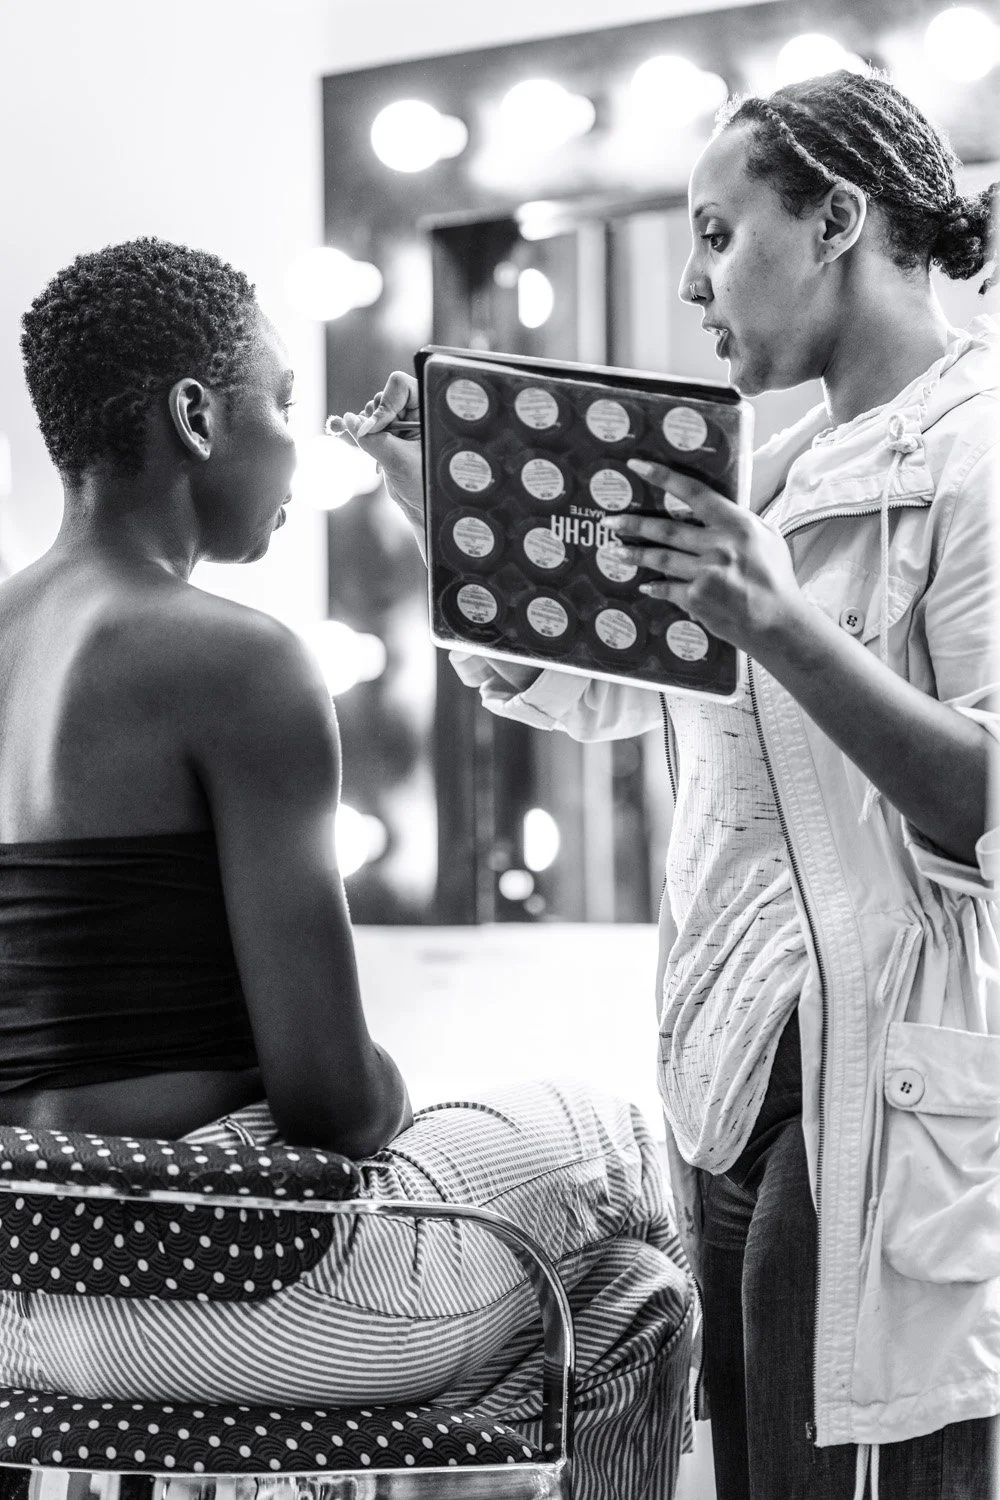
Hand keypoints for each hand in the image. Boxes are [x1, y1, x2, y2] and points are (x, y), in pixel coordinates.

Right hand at [327, 372, 425, 553]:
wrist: (422, 505)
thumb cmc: (422, 484)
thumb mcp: (396, 460)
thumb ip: (371, 439)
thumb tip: (348, 419)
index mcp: (427, 412)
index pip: (400, 385)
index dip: (386, 404)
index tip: (381, 429)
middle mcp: (415, 413)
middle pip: (382, 397)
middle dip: (375, 420)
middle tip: (380, 442)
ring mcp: (401, 424)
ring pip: (372, 412)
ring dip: (367, 430)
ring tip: (377, 453)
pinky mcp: (390, 435)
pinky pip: (367, 425)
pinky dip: (359, 433)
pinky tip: (345, 433)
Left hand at [606, 458, 806, 662]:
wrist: (779, 623)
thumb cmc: (775, 579)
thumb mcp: (766, 538)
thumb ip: (737, 521)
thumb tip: (710, 509)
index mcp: (736, 524)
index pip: (694, 492)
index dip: (663, 476)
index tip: (637, 465)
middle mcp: (719, 545)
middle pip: (665, 529)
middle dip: (633, 523)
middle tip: (608, 521)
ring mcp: (706, 573)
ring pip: (659, 558)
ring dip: (633, 554)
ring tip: (613, 551)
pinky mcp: (697, 598)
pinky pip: (667, 588)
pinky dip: (654, 586)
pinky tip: (644, 584)